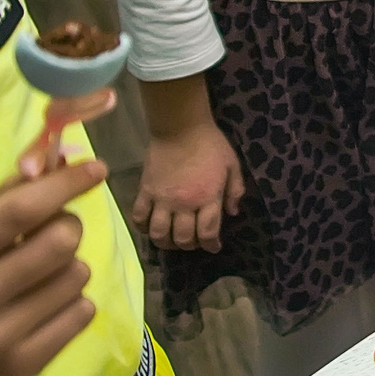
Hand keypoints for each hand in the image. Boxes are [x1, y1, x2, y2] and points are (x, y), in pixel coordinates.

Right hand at [0, 160, 109, 375]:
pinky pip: (84, 312)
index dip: (65, 184)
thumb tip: (61, 160)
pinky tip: (44, 308)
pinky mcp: (25, 366)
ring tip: (40, 278)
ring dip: (70, 267)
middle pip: (62, 242)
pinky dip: (74, 302)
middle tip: (54, 232)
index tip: (95, 168)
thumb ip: (6, 199)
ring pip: (78, 275)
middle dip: (69, 226)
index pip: (20, 212)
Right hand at [132, 118, 244, 253]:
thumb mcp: (232, 165)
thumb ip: (235, 190)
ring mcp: (161, 199)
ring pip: (158, 233)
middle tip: (194, 243)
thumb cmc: (211, 144)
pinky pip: (139, 217)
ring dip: (165, 242)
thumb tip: (233, 213)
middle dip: (190, 245)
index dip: (211, 245)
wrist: (180, 128)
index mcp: (207, 197)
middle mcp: (184, 204)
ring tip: (171, 241)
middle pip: (182, 237)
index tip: (214, 247)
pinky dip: (142, 228)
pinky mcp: (145, 191)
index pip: (207, 232)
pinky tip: (149, 228)